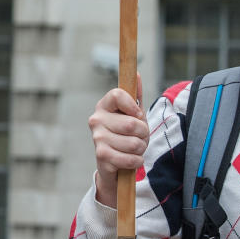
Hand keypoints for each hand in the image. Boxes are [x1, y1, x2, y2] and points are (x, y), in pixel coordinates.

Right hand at [87, 76, 146, 208]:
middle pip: (132, 124)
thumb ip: (135, 96)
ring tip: (133, 149)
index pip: (118, 94)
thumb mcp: (133, 115)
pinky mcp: (102, 156)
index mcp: (103, 106)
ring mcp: (97, 138)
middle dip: (143, 134)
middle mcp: (96, 120)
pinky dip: (137, 161)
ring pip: (134, 143)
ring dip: (141, 149)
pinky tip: (131, 159)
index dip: (133, 105)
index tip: (138, 114)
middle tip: (138, 137)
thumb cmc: (125, 135)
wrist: (115, 164)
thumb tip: (137, 74)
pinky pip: (131, 158)